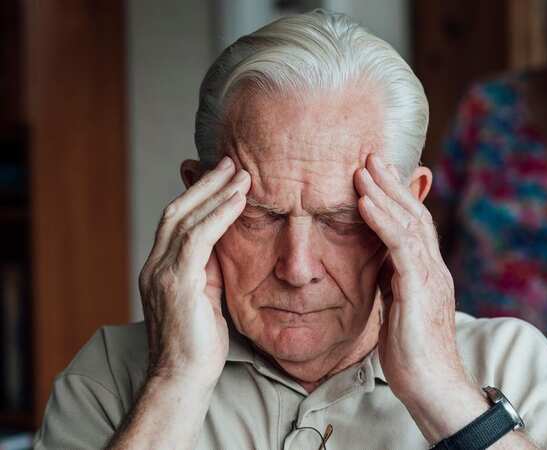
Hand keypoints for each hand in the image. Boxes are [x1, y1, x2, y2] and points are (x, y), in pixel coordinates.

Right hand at [138, 156, 249, 386]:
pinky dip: (219, 214)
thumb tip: (225, 246)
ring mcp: (162, 273)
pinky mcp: (176, 282)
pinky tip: (238, 200)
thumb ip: (209, 270)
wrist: (182, 380)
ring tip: (240, 173)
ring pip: (185, 218)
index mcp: (161, 269)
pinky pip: (198, 237)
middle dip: (204, 183)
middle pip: (177, 210)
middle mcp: (155, 266)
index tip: (220, 175)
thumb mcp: (206, 298)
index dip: (197, 194)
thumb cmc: (199, 346)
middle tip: (231, 162)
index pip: (176, 220)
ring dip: (215, 192)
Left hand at [354, 154, 484, 441]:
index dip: (398, 198)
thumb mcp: (399, 312)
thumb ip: (395, 284)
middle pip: (415, 215)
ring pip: (409, 224)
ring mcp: (430, 278)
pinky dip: (382, 220)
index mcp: (428, 275)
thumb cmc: (414, 358)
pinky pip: (400, 247)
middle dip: (392, 184)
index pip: (415, 227)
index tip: (378, 175)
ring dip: (384, 193)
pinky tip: (365, 202)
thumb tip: (381, 267)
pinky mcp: (420, 291)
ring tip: (363, 169)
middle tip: (371, 156)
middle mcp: (434, 269)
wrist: (433, 390)